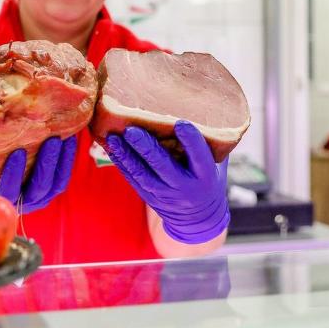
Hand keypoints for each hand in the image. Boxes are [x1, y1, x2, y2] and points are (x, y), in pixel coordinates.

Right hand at [0, 127, 76, 213]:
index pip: (9, 189)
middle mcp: (23, 202)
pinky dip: (68, 160)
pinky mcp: (52, 190)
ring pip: (55, 183)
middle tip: (52, 139)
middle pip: (38, 187)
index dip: (14, 172)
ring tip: (65, 136)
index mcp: (1, 198)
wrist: (0, 194)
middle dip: (47, 163)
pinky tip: (71, 140)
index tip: (18, 151)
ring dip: (62, 161)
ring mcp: (40, 198)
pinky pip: (63, 177)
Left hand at [105, 121, 229, 243]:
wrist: (199, 217)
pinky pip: (133, 180)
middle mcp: (185, 186)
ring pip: (143, 174)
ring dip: (127, 155)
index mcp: (206, 175)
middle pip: (163, 165)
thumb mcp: (215, 163)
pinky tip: (113, 148)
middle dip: (146, 147)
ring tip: (114, 137)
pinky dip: (122, 164)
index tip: (181, 124)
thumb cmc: (207, 178)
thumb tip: (189, 110)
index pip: (199, 156)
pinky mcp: (150, 197)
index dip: (191, 140)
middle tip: (132, 130)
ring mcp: (166, 194)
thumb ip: (207, 142)